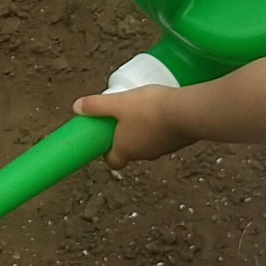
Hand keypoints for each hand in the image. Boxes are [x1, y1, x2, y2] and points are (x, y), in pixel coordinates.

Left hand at [73, 86, 194, 170]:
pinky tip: (165, 111)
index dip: (108, 152)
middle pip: (130, 151)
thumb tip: (77, 107)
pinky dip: (163, 127)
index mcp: (126, 149)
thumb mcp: (118, 103)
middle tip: (124, 117)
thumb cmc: (150, 109)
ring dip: (145, 131)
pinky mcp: (179, 141)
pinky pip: (166, 136)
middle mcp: (144, 154)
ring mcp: (164, 149)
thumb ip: (97, 106)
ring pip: (149, 143)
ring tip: (145, 110)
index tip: (105, 138)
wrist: (188, 112)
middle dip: (126, 137)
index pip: (113, 161)